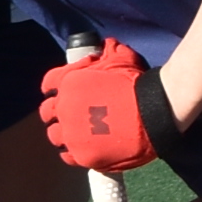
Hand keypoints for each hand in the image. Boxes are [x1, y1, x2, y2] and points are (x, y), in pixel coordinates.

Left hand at [40, 38, 167, 173]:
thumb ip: (107, 51)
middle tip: (71, 115)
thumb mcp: (120, 57)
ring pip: (55, 135)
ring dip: (62, 133)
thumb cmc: (136, 83)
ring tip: (76, 134)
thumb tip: (104, 45)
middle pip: (48, 112)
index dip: (55, 88)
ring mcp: (71, 133)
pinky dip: (72, 152)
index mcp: (67, 83)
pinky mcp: (82, 155)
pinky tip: (82, 149)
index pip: (48, 84)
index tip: (62, 92)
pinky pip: (68, 156)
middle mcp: (63, 108)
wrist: (154, 111)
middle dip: (57, 112)